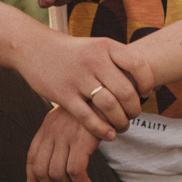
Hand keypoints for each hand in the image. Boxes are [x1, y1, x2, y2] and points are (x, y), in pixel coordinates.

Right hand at [19, 31, 153, 140]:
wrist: (34, 48)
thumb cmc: (72, 52)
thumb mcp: (95, 46)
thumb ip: (116, 61)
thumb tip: (142, 82)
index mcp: (105, 46)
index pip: (138, 64)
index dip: (146, 82)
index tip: (144, 93)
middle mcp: (93, 60)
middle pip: (126, 91)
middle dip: (134, 109)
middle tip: (132, 115)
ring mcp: (78, 77)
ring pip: (110, 107)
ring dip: (120, 122)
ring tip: (121, 126)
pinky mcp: (63, 94)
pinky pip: (88, 118)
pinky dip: (102, 130)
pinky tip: (108, 135)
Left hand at [26, 107, 100, 181]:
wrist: (105, 96)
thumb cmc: (89, 113)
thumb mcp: (67, 122)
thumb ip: (56, 141)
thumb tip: (51, 169)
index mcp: (47, 127)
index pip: (32, 158)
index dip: (31, 180)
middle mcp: (52, 131)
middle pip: (42, 170)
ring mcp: (66, 135)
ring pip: (57, 174)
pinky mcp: (82, 140)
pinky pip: (75, 171)